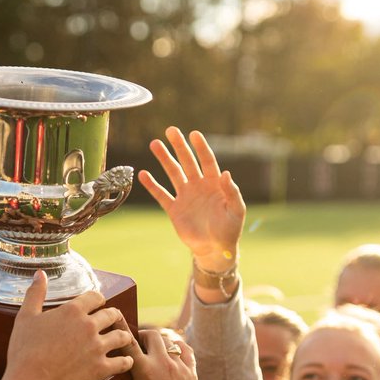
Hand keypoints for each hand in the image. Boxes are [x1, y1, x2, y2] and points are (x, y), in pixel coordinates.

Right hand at [1, 271, 133, 379]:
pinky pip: (124, 362)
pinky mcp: (102, 368)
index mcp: (72, 311)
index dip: (98, 300)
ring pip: (122, 336)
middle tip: (112, 321)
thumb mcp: (25, 318)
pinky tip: (126, 361)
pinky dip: (126, 361)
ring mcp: (97, 347)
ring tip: (122, 339)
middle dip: (113, 316)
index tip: (98, 303)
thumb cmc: (24, 352)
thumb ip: (35, 293)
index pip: (95, 297)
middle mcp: (89, 326)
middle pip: (112, 315)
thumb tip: (40, 273)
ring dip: (123, 336)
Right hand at [122, 329, 202, 379]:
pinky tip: (173, 349)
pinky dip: (178, 346)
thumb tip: (114, 374)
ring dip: (159, 341)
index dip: (120, 332)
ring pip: (168, 340)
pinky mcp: (191, 371)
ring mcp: (179, 366)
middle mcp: (162, 363)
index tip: (115, 324)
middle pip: (151, 335)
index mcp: (144, 371)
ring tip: (154, 348)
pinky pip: (186, 350)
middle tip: (137, 342)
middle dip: (142, 335)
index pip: (129, 344)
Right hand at [140, 127, 245, 270]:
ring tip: (154, 144)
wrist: (215, 250)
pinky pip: (162, 195)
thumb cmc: (229, 230)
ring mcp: (185, 196)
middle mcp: (198, 186)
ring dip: (164, 159)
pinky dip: (153, 185)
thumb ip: (233, 193)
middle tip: (170, 130)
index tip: (194, 134)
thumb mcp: (236, 211)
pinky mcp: (175, 209)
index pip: (207, 161)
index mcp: (214, 184)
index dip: (201, 148)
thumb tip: (226, 173)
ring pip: (173, 173)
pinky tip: (143, 174)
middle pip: (187, 161)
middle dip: (179, 146)